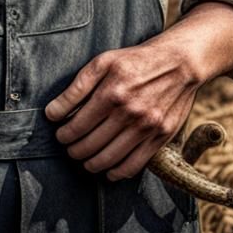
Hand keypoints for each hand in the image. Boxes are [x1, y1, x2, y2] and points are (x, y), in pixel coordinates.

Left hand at [44, 34, 198, 180]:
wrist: (179, 63)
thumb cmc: (137, 59)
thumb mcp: (104, 61)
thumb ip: (76, 87)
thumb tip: (52, 112)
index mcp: (111, 93)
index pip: (77, 126)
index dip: (64, 134)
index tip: (60, 134)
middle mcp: (128, 113)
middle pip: (90, 145)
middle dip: (74, 150)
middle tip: (70, 147)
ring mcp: (146, 127)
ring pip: (108, 159)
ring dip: (90, 164)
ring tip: (84, 159)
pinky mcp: (160, 137)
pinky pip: (133, 165)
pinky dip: (116, 173)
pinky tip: (108, 169)